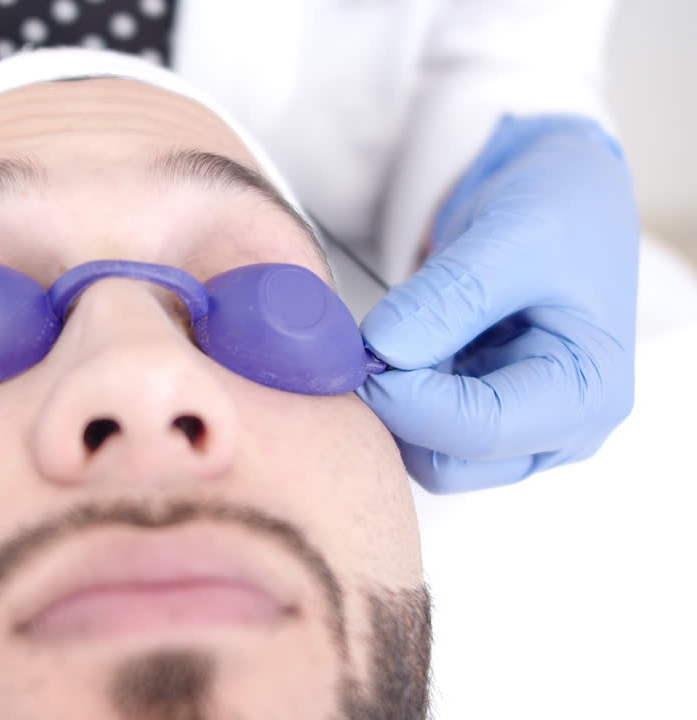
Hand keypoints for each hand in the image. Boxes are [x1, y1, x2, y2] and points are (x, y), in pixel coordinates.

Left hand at [357, 115, 638, 492]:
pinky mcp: (484, 413)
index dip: (406, 397)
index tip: (360, 350)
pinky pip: (422, 427)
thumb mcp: (511, 237)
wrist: (561, 192)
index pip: (479, 431)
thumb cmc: (561, 209)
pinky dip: (397, 390)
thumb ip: (449, 298)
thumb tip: (383, 352)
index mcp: (588, 394)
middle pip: (448, 461)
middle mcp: (560, 429)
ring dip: (393, 401)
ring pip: (427, 452)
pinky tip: (397, 340)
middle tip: (364, 344)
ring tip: (389, 331)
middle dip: (398, 407)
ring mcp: (521, 429)